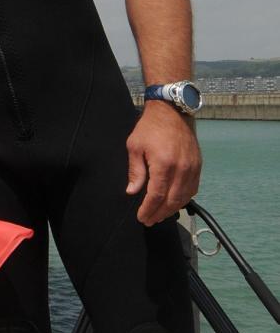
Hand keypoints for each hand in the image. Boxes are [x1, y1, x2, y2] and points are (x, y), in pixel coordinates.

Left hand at [126, 101, 201, 224]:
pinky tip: (174, 202)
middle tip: (149, 220)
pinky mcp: (198, 165)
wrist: (172, 111)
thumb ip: (135, 171)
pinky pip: (193, 188)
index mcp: (164, 164)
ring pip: (185, 196)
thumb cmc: (150, 127)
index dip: (149, 209)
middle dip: (160, 213)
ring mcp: (193, 168)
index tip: (142, 217)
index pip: (157, 195)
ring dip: (172, 209)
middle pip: (172, 200)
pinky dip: (184, 199)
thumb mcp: (135, 146)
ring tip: (160, 215)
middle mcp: (182, 169)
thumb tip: (132, 191)